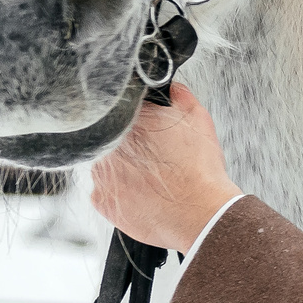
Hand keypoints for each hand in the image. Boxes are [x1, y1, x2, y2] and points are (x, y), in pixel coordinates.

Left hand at [89, 81, 243, 254]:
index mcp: (130, 119)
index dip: (142, 124)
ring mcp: (101, 175)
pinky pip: (105, 193)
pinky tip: (143, 196)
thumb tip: (173, 89)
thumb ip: (181, 97)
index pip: (126, 114)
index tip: (153, 134)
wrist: (200, 213)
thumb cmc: (200, 170)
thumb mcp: (199, 121)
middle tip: (156, 159)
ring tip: (152, 180)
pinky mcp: (102, 201)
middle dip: (133, 147)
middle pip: (115, 141)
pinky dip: (120, 194)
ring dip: (125, 170)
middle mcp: (109, 144)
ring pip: (108, 167)